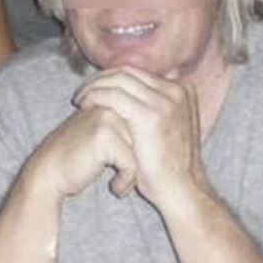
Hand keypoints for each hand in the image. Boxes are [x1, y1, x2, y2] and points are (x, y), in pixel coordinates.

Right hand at [26, 102, 140, 199]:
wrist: (49, 173)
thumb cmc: (79, 158)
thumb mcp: (106, 137)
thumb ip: (128, 127)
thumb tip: (159, 130)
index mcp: (113, 100)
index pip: (145, 127)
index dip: (140, 152)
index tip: (125, 167)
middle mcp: (111, 104)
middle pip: (145, 139)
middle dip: (138, 162)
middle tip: (123, 177)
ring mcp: (107, 118)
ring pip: (140, 150)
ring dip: (133, 173)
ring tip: (119, 182)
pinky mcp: (103, 136)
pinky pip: (131, 162)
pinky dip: (126, 180)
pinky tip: (114, 188)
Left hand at [73, 68, 207, 210]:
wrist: (181, 190)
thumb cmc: (168, 166)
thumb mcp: (168, 129)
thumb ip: (156, 109)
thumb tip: (135, 96)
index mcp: (182, 90)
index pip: (138, 73)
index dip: (112, 77)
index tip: (93, 88)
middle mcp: (177, 90)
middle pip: (128, 72)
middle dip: (101, 79)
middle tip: (82, 92)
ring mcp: (166, 101)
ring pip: (119, 80)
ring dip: (95, 86)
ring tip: (80, 100)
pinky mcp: (151, 115)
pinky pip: (114, 95)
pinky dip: (96, 96)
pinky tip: (85, 105)